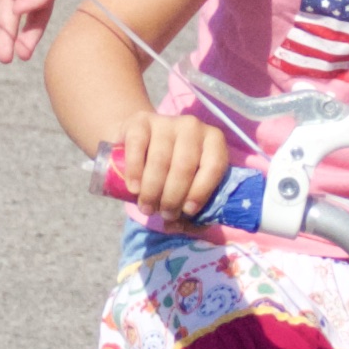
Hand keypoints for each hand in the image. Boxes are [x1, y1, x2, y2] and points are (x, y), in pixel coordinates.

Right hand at [109, 108, 233, 223]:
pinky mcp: (141, 121)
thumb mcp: (187, 183)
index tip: (188, 211)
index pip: (214, 165)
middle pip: (184, 166)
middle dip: (173, 197)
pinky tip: (134, 188)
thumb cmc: (171, 168)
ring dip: (152, 190)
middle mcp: (192, 126)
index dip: (202, 191)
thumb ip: (189, 205)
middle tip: (164, 214)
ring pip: (160, 159)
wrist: (141, 140)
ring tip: (147, 207)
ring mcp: (166, 121)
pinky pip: (138, 147)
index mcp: (213, 140)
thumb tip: (182, 226)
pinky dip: (135, 172)